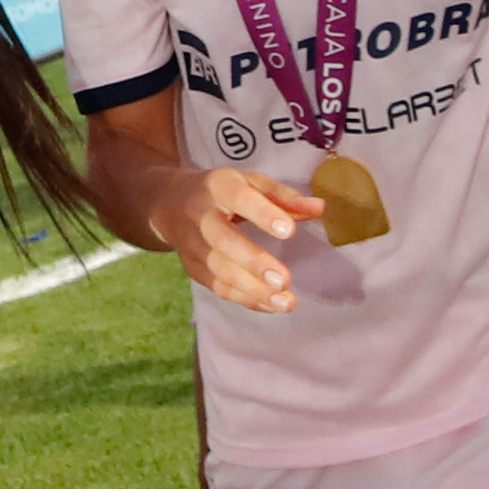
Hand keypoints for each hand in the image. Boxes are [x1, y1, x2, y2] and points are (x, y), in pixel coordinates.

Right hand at [163, 164, 324, 313]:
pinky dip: (246, 299)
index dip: (264, 215)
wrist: (168, 203)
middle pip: (224, 241)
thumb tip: (320, 208)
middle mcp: (201, 216)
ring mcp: (193, 245)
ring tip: (286, 301)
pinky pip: (219, 287)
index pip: (240, 199)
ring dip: (254, 289)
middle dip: (254, 262)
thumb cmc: (222, 192)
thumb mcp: (250, 182)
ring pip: (220, 270)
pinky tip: (272, 305)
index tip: (289, 231)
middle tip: (284, 280)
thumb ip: (284, 196)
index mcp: (219, 187)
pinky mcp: (193, 268)